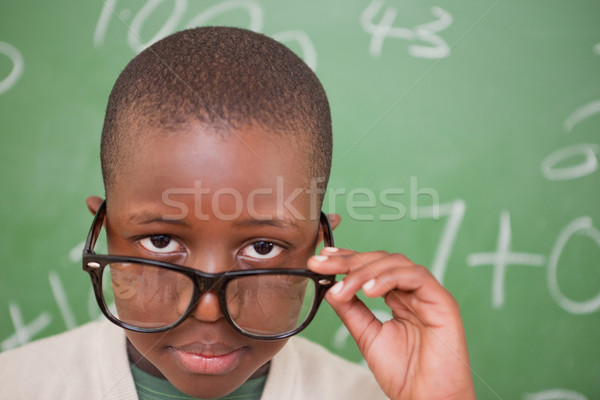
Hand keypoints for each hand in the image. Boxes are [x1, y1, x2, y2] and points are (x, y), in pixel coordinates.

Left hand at [308, 247, 475, 399]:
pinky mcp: (443, 301)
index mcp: (397, 297)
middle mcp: (412, 291)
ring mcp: (428, 294)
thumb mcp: (367, 335)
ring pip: (395, 263)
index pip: (370, 268)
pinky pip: (416, 276)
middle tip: (322, 265)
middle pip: (380, 260)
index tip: (319, 260)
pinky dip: (390, 278)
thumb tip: (330, 287)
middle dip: (348, 261)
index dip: (345, 259)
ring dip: (365, 271)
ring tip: (345, 288)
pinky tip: (370, 290)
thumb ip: (351, 309)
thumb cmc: (404, 373)